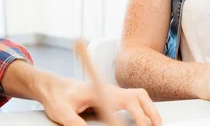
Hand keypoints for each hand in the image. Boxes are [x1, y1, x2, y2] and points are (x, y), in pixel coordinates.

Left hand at [38, 77, 161, 125]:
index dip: (133, 117)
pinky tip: (147, 118)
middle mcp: (109, 90)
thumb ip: (75, 123)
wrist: (53, 86)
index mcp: (98, 91)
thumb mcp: (61, 112)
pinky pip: (134, 99)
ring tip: (156, 123)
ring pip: (139, 96)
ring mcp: (112, 92)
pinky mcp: (112, 97)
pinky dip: (144, 107)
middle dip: (148, 113)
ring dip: (149, 108)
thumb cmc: (57, 96)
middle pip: (137, 97)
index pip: (121, 104)